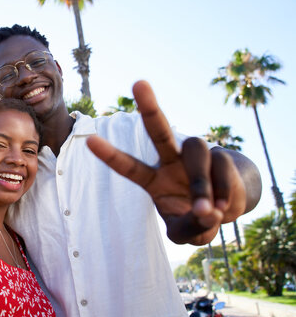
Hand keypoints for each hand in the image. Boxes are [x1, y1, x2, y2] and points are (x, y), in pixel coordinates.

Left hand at [86, 80, 245, 244]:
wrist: (227, 209)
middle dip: (150, 107)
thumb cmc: (195, 219)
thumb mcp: (186, 234)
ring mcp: (197, 157)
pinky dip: (223, 191)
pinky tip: (223, 209)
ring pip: (197, 150)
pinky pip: (222, 168)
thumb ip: (191, 228)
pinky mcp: (223, 159)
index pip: (128, 166)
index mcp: (153, 179)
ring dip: (201, 183)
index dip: (110, 155)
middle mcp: (172, 161)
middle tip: (139, 83)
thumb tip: (207, 212)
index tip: (89, 139)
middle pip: (159, 131)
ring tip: (206, 210)